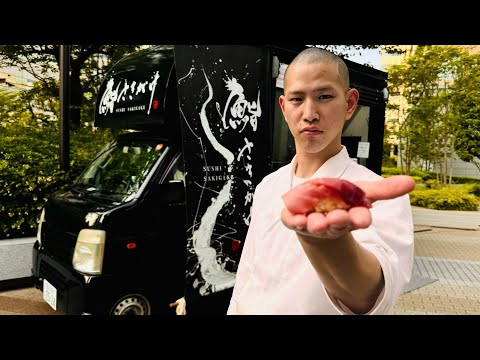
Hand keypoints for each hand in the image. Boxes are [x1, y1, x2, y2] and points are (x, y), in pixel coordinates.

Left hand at [280, 175, 414, 238]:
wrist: (316, 212)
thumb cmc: (340, 202)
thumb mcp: (362, 192)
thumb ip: (384, 190)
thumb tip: (412, 182)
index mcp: (350, 215)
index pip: (358, 218)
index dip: (360, 218)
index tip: (364, 218)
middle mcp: (333, 222)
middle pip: (337, 222)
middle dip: (339, 221)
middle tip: (339, 218)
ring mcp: (313, 222)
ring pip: (316, 225)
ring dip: (317, 224)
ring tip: (317, 222)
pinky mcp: (295, 220)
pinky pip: (293, 221)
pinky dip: (294, 221)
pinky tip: (296, 219)